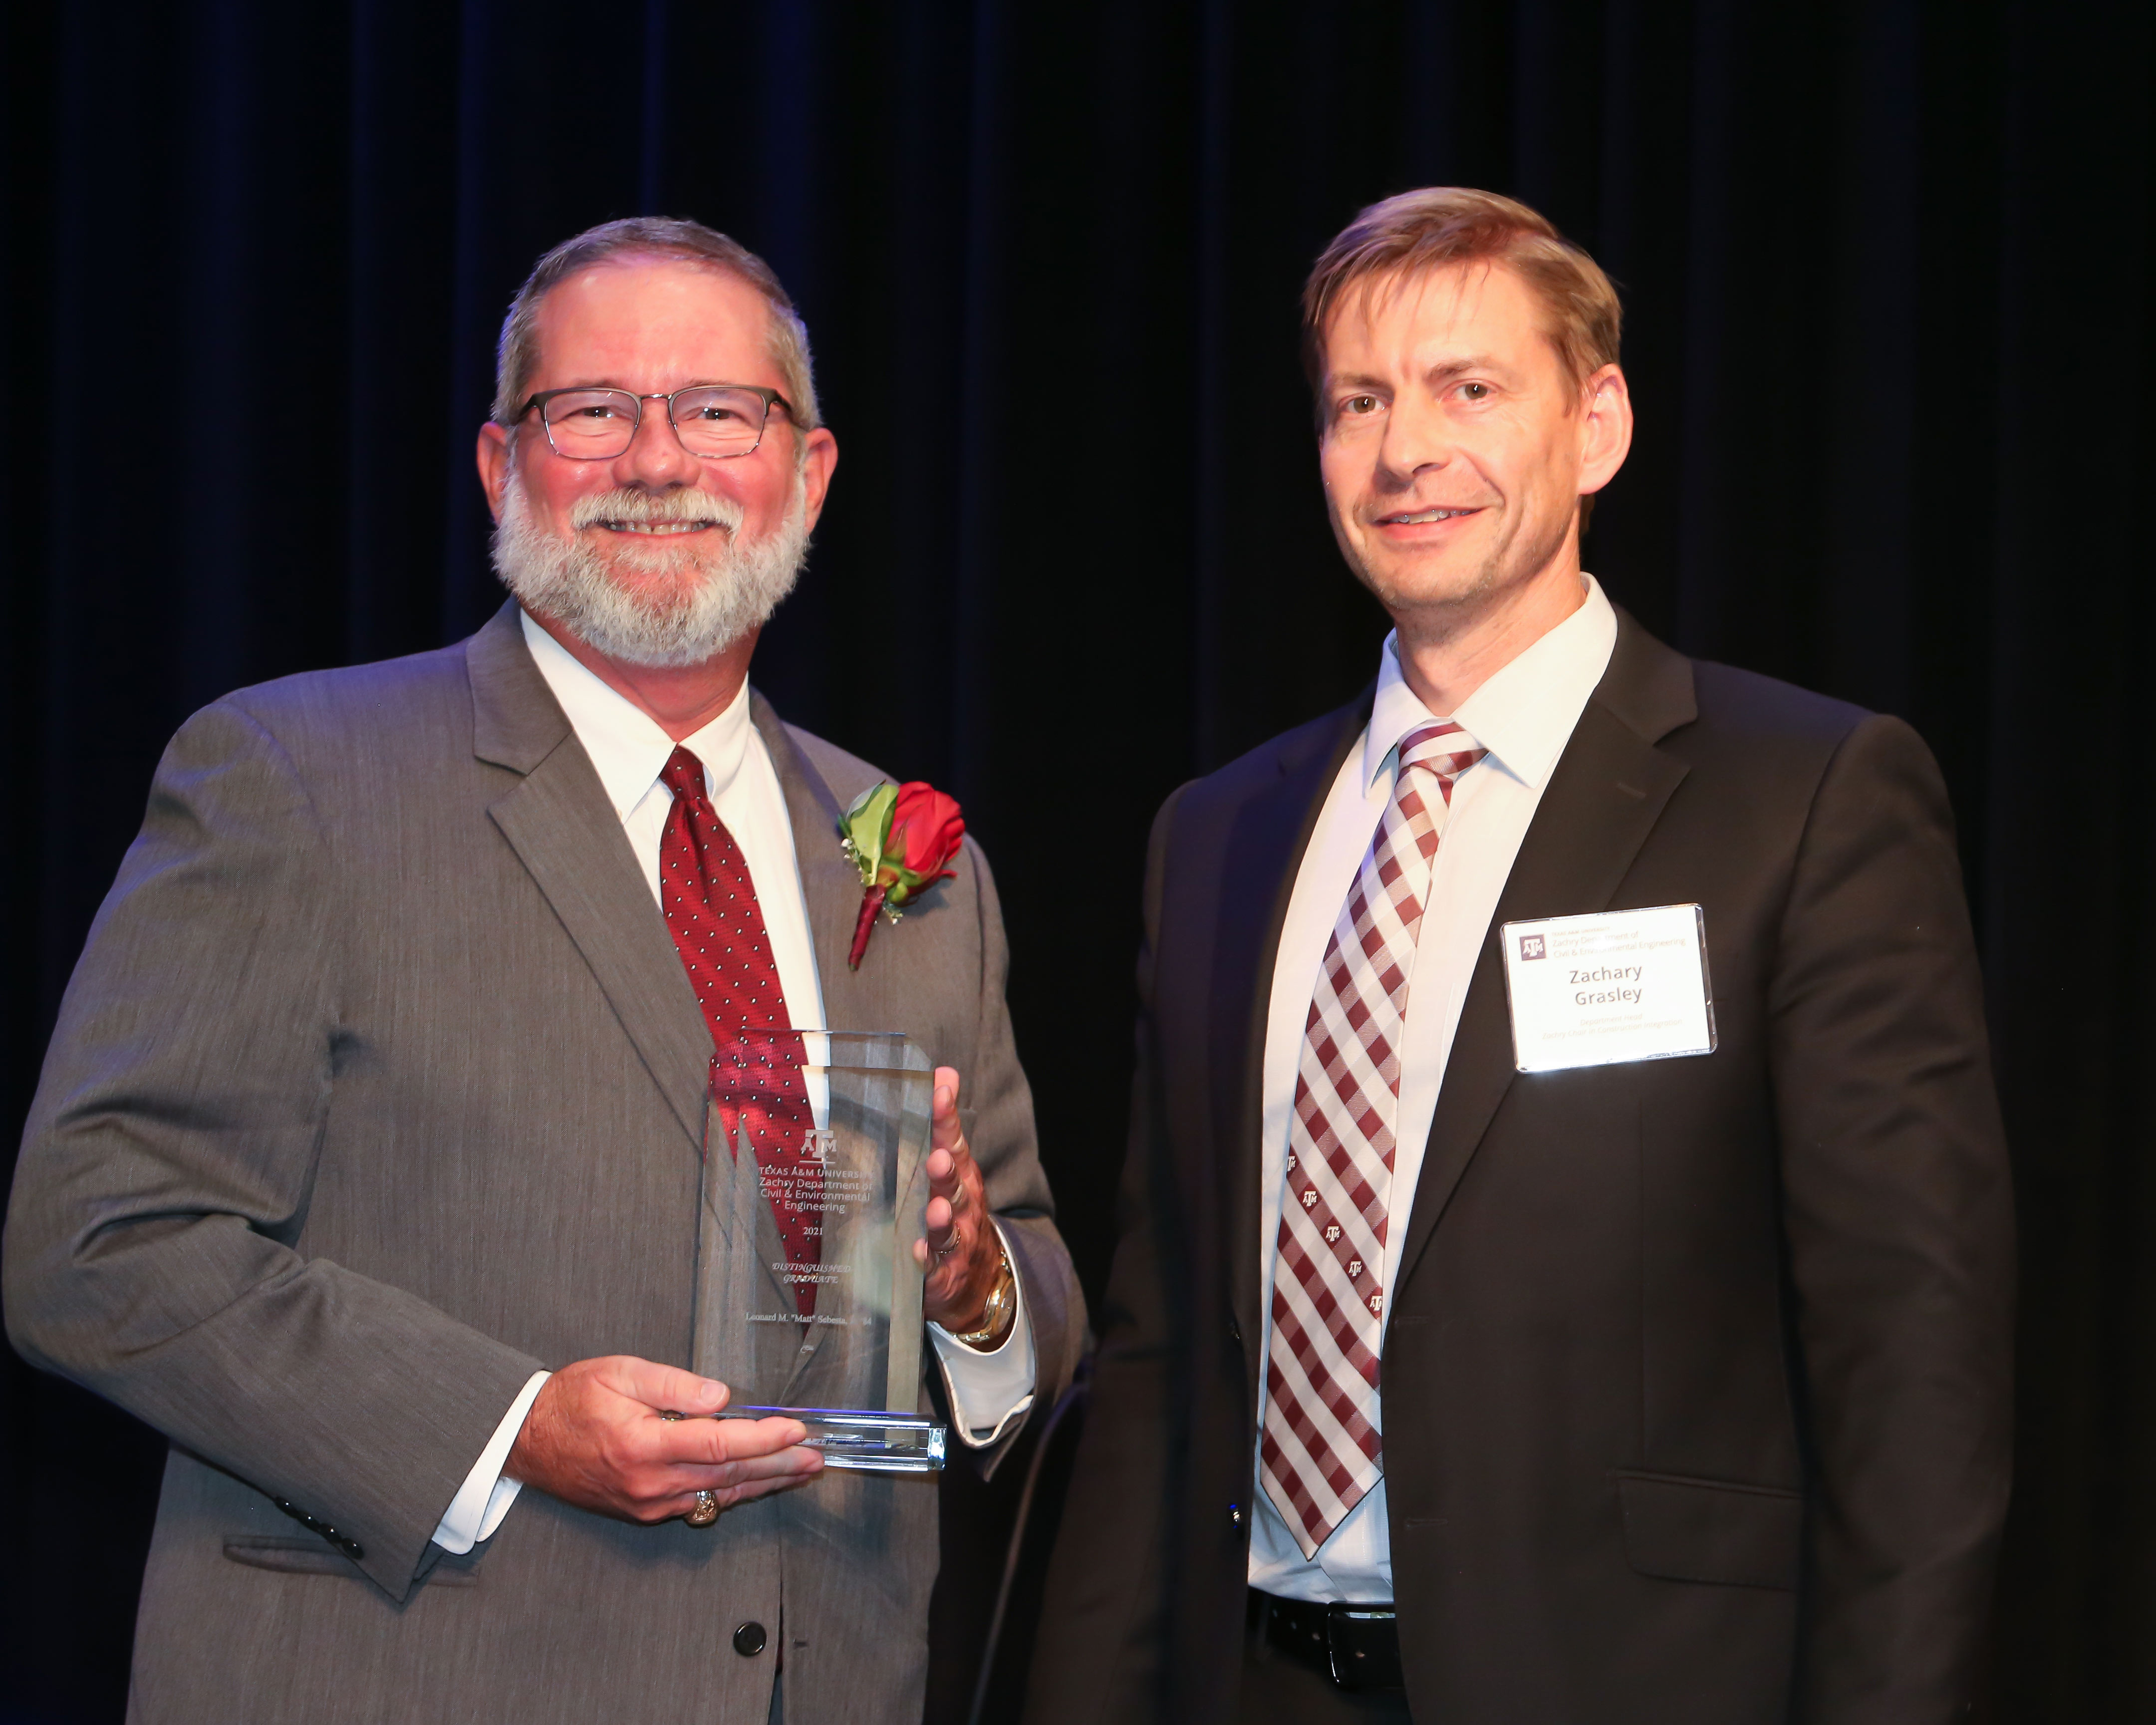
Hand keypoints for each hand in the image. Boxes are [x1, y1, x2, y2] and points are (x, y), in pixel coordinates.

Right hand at [505, 1355, 821, 1523]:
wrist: (528, 1439)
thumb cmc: (572, 1400)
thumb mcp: (620, 1372)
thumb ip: (674, 1384)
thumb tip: (722, 1397)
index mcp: (643, 1445)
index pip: (718, 1444)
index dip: (762, 1438)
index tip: (795, 1428)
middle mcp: (649, 1482)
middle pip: (728, 1476)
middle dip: (777, 1465)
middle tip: (815, 1457)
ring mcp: (647, 1502)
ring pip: (718, 1495)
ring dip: (763, 1482)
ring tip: (799, 1471)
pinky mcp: (644, 1510)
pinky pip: (698, 1503)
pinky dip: (732, 1492)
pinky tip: (755, 1482)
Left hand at [913, 1066, 1003, 1332]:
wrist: (975, 1278)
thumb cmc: (954, 1212)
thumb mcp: (952, 1165)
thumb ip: (942, 1123)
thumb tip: (943, 1072)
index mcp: (961, 1175)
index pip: (954, 1141)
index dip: (945, 1118)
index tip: (938, 1092)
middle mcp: (962, 1207)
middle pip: (956, 1187)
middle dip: (947, 1173)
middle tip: (938, 1159)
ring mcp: (955, 1244)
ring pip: (948, 1229)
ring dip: (941, 1220)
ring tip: (933, 1211)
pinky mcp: (941, 1276)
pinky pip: (933, 1270)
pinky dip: (925, 1263)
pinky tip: (914, 1254)